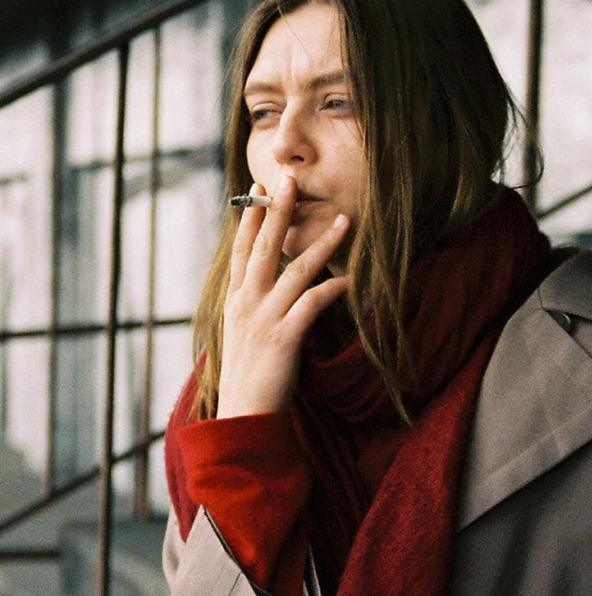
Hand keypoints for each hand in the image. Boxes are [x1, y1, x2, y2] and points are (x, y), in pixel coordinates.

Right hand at [216, 175, 349, 417]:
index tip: (259, 187)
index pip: (240, 248)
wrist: (243, 416)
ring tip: (344, 221)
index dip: (250, 217)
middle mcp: (246, 303)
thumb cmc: (247, 375)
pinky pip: (313, 304)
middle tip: (290, 179)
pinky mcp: (284, 339)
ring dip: (322, 243)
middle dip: (278, 210)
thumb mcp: (240, 331)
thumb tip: (266, 279)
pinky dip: (334, 288)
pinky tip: (352, 278)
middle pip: (263, 247)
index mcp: (234, 299)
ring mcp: (264, 319)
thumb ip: (251, 302)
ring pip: (295, 270)